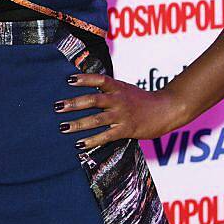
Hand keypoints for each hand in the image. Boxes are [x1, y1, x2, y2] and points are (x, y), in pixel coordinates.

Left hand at [54, 72, 187, 146]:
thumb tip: (89, 89)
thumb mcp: (126, 89)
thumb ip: (109, 90)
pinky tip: (79, 144)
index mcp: (118, 87)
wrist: (166, 110)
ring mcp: (122, 114)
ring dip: (78, 123)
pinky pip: (106, 135)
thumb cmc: (143, 100)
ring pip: (97, 119)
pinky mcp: (127, 129)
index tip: (68, 79)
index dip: (84, 79)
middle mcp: (119, 99)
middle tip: (57, 106)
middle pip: (93, 99)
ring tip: (62, 127)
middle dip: (74, 103)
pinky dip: (91, 140)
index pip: (99, 79)